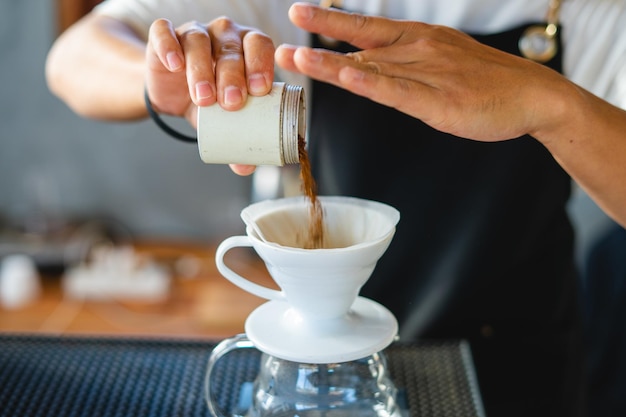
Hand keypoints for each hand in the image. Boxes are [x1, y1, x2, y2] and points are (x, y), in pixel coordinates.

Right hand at [146, 17, 274, 174]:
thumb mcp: (225, 121)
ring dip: (202, 69)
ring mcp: (195, 32)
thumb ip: (238, 141)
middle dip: (233, 75)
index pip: (259, 45)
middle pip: (231, 46)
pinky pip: (164, 31)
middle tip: (232, 103)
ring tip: (204, 99)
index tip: (259, 90)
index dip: (261, 64)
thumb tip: (245, 167)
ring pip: (199, 40)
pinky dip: (168, 46)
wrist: (172, 94)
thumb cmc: (210, 103)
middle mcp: (224, 34)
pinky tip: (174, 65)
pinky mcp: (164, 36)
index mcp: (248, 48)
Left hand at [275, 2, 571, 142]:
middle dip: (319, 44)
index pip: (367, 28)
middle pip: (361, 46)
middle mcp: (418, 51)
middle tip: (281, 41)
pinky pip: (399, 91)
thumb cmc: (485, 82)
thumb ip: (404, 65)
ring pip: (372, 68)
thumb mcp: (441, 62)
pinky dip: (372, 83)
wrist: (533, 95)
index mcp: (418, 40)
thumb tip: (370, 67)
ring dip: (332, 65)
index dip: (331, 21)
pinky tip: (348, 76)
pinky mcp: (439, 101)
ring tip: (298, 59)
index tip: (300, 13)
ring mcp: (428, 75)